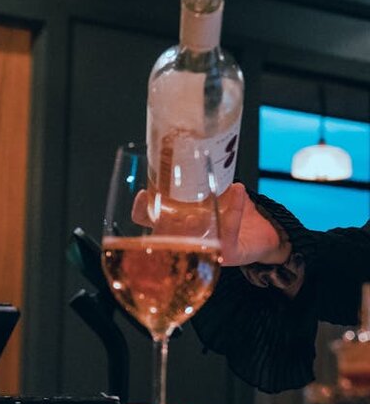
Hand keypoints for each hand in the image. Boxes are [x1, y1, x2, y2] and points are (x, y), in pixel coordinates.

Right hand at [133, 183, 290, 266]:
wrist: (262, 234)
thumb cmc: (231, 213)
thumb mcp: (213, 192)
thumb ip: (203, 177)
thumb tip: (194, 150)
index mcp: (177, 226)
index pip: (149, 222)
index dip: (141, 210)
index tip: (142, 193)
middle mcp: (187, 243)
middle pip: (164, 239)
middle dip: (162, 224)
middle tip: (165, 204)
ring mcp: (206, 251)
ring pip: (194, 243)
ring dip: (193, 223)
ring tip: (195, 208)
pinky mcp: (229, 253)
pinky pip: (229, 233)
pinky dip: (234, 209)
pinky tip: (238, 189)